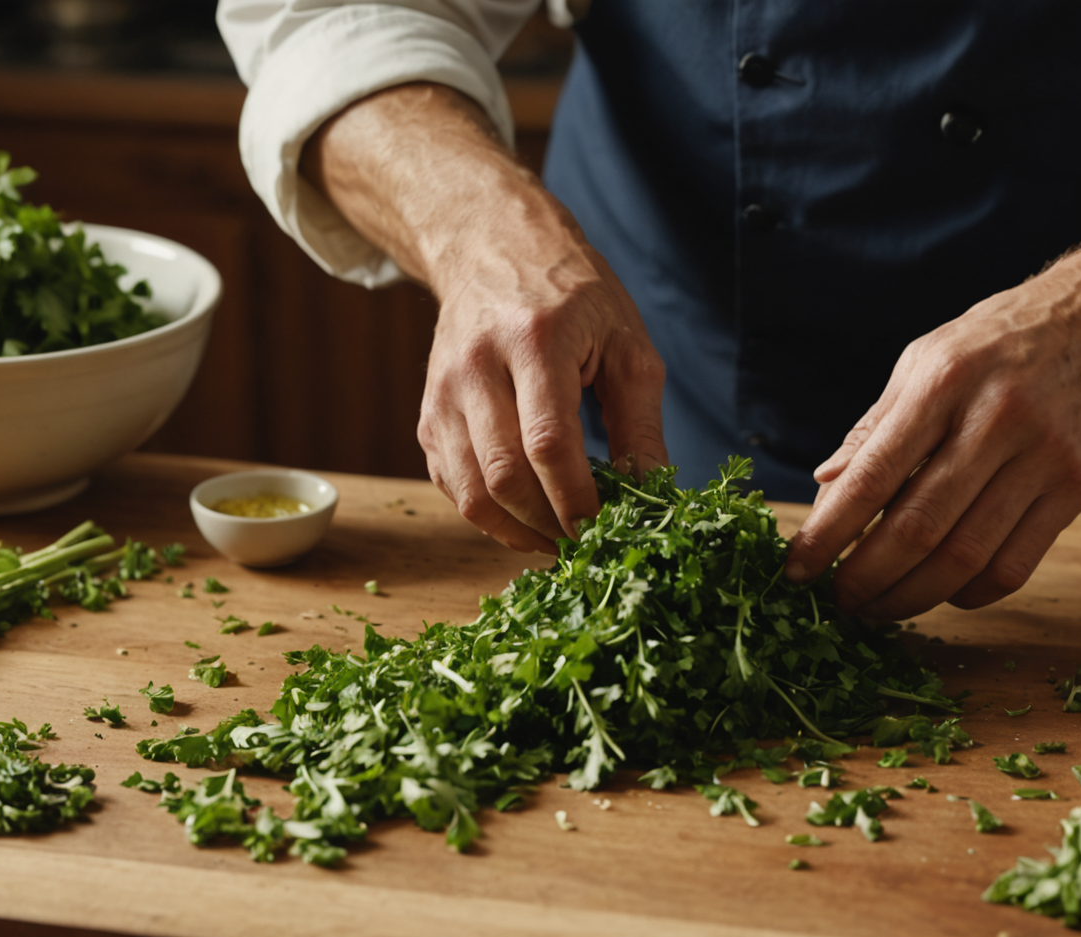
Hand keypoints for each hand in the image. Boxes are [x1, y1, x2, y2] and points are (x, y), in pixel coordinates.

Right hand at [306, 83, 666, 552]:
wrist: (490, 245)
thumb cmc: (572, 293)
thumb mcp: (626, 341)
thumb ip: (640, 421)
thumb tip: (653, 495)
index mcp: (535, 339)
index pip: (549, 443)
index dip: (578, 500)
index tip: (607, 529)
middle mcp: (477, 365)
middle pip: (504, 476)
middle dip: (549, 525)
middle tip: (587, 546)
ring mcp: (442, 392)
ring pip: (470, 490)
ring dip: (517, 531)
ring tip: (558, 541)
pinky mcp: (427, 414)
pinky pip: (450, 484)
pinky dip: (486, 515)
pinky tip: (525, 518)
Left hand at [784, 277, 1080, 619]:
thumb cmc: (996, 345)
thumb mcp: (926, 361)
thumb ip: (877, 426)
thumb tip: (825, 486)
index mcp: (943, 382)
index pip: (873, 474)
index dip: (829, 532)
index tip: (798, 569)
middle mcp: (996, 420)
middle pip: (919, 527)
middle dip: (866, 577)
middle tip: (839, 600)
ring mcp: (1043, 458)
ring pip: (965, 557)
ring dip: (911, 597)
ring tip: (880, 607)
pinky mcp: (1076, 490)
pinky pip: (1013, 567)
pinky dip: (967, 594)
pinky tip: (941, 591)